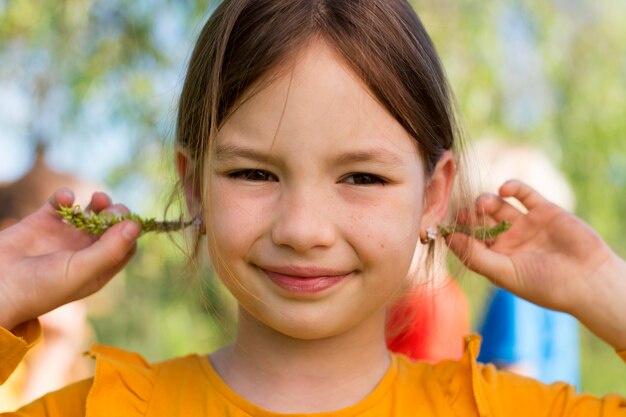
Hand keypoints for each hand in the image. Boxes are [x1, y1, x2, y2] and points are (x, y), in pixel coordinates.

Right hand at [0, 188, 139, 329]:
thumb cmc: (40, 287)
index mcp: (97, 268)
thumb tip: (136, 226)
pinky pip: (61, 203)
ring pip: (90, 212)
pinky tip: (65, 198)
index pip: (126, 246)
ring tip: (98, 199)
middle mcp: (84, 252)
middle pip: (112, 226)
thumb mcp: (80, 270)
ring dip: (99, 202)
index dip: (130, 232)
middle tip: (111, 209)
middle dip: (116, 214)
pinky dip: (65, 196)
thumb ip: (109, 250)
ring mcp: (64, 236)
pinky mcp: (42, 222)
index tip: (127, 222)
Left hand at [447, 180, 625, 349]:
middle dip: (469, 215)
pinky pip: (522, 193)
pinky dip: (511, 187)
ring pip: (497, 206)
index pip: (468, 241)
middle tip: (462, 212)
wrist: (590, 281)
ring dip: (486, 202)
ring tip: (484, 204)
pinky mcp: (544, 210)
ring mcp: (525, 224)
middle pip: (479, 221)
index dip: (456, 232)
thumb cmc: (545, 285)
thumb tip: (447, 238)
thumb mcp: (505, 273)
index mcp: (495, 258)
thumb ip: (475, 255)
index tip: (442, 224)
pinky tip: (503, 190)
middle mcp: (507, 240)